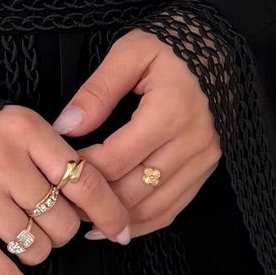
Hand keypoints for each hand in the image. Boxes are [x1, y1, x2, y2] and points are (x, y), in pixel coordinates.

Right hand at [0, 103, 132, 274]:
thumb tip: (101, 199)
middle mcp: (3, 162)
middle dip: (68, 229)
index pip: (84, 180)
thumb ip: (56, 152)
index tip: (122, 229)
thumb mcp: (20, 123)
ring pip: (37, 247)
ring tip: (30, 235)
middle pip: (63, 220)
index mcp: (25, 130)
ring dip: (42, 249)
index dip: (110, 211)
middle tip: (56, 221)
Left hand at [53, 28, 221, 237]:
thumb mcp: (130, 52)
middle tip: (61, 202)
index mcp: (170, 111)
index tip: (57, 168)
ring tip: (83, 219)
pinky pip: (173, 208)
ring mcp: (203, 159)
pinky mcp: (206, 169)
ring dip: (117, 220)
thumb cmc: (169, 48)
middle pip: (133, 190)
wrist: (217, 48)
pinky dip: (143, 223)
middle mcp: (191, 142)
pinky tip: (117, 226)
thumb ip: (97, 91)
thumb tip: (65, 127)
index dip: (82, 170)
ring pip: (153, 207)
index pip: (115, 159)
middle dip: (94, 201)